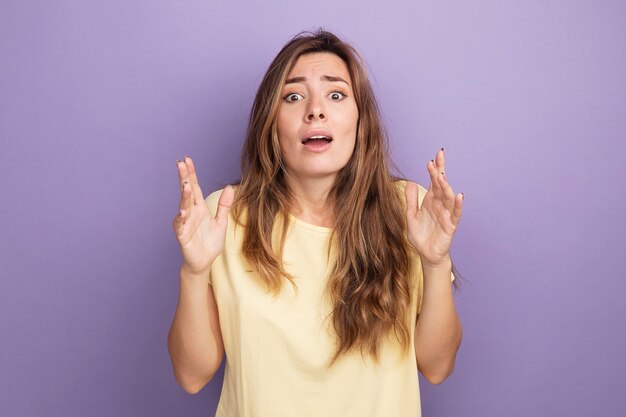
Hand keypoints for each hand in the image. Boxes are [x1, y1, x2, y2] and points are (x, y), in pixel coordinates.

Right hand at [171, 156, 234, 275]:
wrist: (204, 262)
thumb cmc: (210, 243)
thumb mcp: (221, 222)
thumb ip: (224, 205)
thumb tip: (230, 187)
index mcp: (200, 208)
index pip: (195, 187)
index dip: (191, 173)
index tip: (187, 159)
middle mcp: (191, 213)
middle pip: (187, 192)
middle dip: (184, 178)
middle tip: (180, 163)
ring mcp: (185, 223)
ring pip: (183, 206)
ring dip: (184, 196)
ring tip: (186, 186)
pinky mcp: (182, 236)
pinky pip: (180, 226)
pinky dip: (180, 219)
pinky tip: (182, 212)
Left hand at [405, 149, 462, 266]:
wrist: (426, 254)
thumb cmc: (420, 236)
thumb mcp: (411, 216)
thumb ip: (411, 200)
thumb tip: (409, 182)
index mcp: (430, 201)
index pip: (433, 182)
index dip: (434, 169)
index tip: (433, 157)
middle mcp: (440, 205)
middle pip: (441, 185)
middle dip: (440, 171)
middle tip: (438, 157)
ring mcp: (446, 214)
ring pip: (448, 197)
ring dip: (446, 186)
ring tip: (442, 175)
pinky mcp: (450, 226)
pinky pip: (455, 214)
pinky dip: (457, 205)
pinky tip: (459, 196)